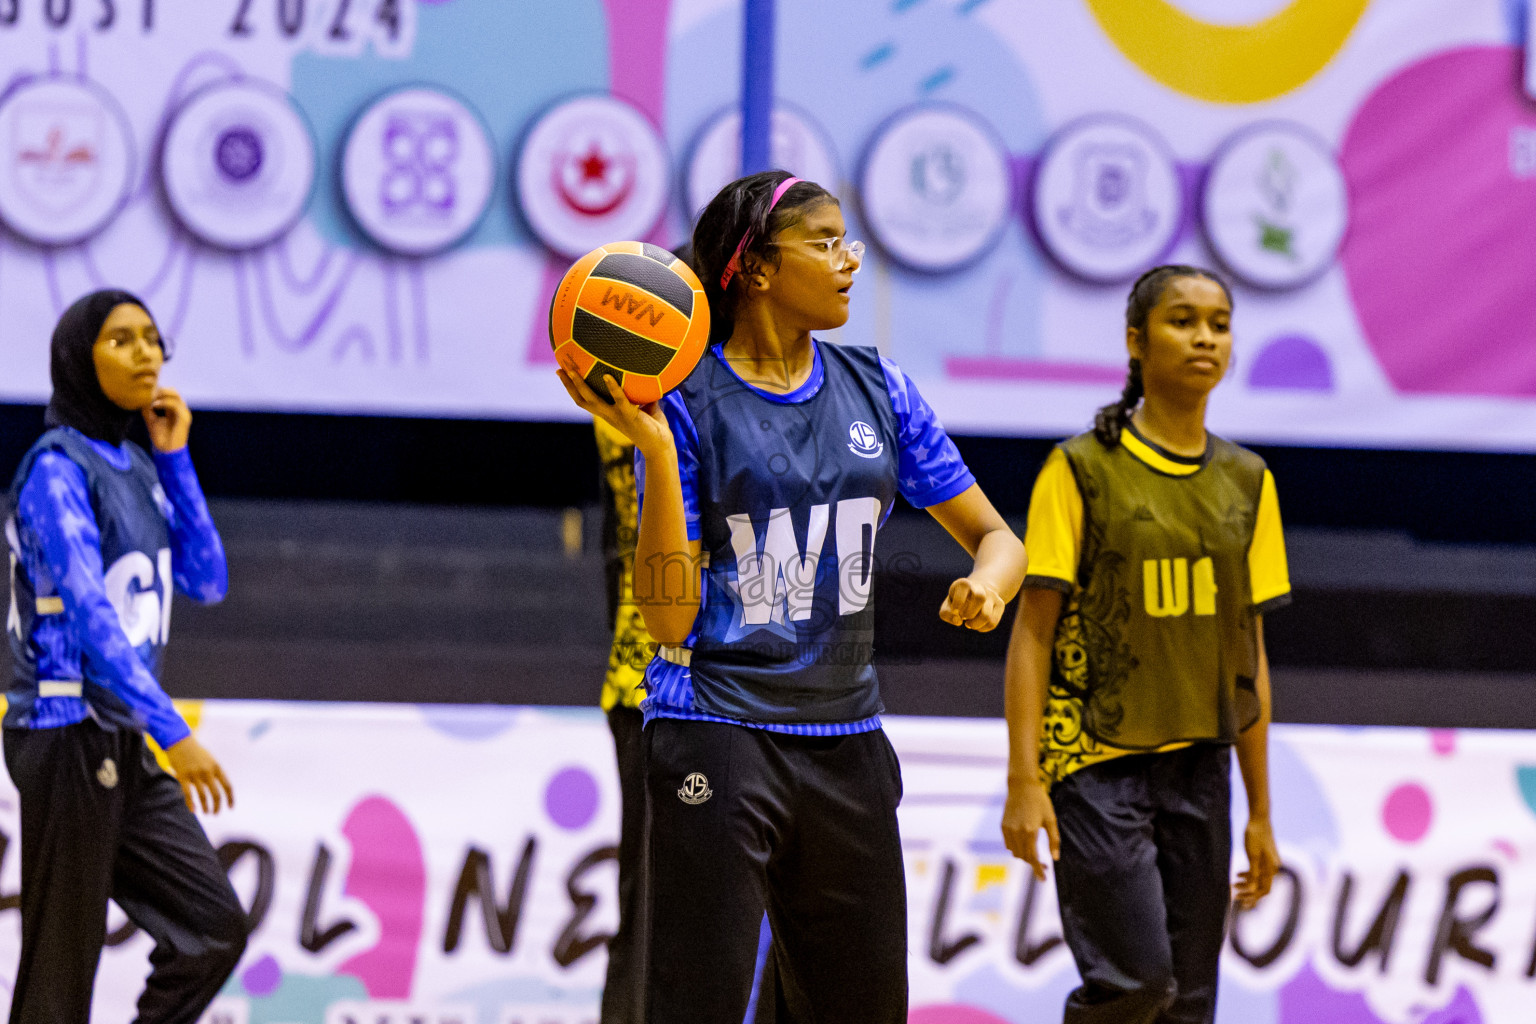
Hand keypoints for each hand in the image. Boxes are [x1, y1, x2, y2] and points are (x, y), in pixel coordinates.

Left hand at [143, 386, 190, 451]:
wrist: (167, 451)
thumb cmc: (160, 437)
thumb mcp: (151, 419)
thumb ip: (148, 408)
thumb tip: (143, 397)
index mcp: (175, 409)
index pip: (168, 393)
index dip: (157, 390)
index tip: (143, 391)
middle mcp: (181, 409)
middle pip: (173, 390)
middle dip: (159, 389)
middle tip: (146, 393)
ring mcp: (184, 413)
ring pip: (174, 394)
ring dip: (160, 394)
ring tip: (150, 399)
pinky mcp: (184, 418)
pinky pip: (175, 404)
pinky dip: (164, 402)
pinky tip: (154, 405)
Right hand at [164, 735, 233, 813]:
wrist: (180, 741)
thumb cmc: (196, 752)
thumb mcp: (210, 760)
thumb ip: (215, 773)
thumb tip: (220, 787)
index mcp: (217, 767)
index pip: (227, 786)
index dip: (230, 798)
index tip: (231, 807)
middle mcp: (208, 771)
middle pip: (217, 793)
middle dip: (217, 806)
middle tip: (215, 813)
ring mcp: (195, 774)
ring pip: (203, 795)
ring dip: (206, 806)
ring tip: (207, 813)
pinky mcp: (183, 776)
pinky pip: (188, 793)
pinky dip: (191, 803)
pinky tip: (194, 811)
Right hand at [556, 359, 672, 456]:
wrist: (661, 447)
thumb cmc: (654, 426)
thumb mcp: (646, 406)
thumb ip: (642, 392)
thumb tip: (647, 374)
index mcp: (608, 413)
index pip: (584, 400)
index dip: (571, 388)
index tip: (562, 372)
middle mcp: (608, 415)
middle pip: (581, 399)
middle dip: (568, 384)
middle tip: (559, 367)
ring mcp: (616, 416)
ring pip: (592, 400)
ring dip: (580, 385)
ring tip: (572, 370)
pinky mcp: (629, 416)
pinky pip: (619, 400)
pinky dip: (612, 387)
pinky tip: (606, 375)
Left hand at [939, 577, 1005, 631]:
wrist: (976, 593)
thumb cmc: (958, 601)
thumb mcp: (948, 605)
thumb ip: (946, 613)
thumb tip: (958, 621)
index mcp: (964, 583)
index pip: (964, 590)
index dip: (957, 604)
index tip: (955, 610)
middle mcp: (980, 587)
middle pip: (980, 597)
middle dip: (969, 613)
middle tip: (964, 616)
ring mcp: (992, 595)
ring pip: (987, 614)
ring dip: (975, 624)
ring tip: (969, 624)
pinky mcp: (1000, 604)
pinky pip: (993, 622)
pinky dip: (983, 628)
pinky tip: (977, 626)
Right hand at [1001, 778, 1059, 880]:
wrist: (1022, 786)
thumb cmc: (1040, 802)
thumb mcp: (1051, 820)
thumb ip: (1054, 840)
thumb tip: (1055, 859)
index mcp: (1030, 832)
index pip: (1033, 858)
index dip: (1038, 870)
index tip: (1043, 879)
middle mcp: (1017, 832)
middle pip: (1024, 857)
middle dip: (1033, 864)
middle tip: (1044, 866)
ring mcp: (1008, 829)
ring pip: (1015, 852)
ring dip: (1024, 857)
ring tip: (1035, 855)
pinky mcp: (1003, 826)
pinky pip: (1008, 844)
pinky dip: (1016, 849)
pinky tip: (1025, 845)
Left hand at [1233, 816, 1279, 909]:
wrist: (1259, 819)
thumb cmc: (1255, 836)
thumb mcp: (1252, 855)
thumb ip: (1253, 872)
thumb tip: (1252, 889)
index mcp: (1271, 868)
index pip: (1263, 890)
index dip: (1253, 898)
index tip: (1240, 901)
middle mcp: (1273, 867)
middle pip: (1262, 887)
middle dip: (1249, 893)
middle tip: (1235, 896)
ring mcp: (1270, 863)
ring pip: (1259, 880)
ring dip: (1248, 885)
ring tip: (1234, 885)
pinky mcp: (1266, 858)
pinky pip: (1258, 872)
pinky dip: (1249, 876)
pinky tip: (1238, 875)